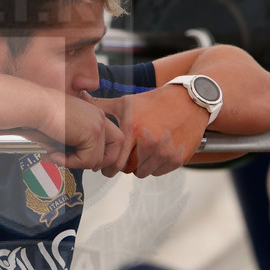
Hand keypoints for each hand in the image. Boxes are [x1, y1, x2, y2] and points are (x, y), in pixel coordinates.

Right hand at [32, 92, 124, 170]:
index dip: (105, 152)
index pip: (112, 137)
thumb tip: (87, 164)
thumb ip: (77, 144)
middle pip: (117, 146)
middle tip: (82, 165)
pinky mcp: (92, 133)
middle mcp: (99, 117)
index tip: (91, 162)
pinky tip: (54, 153)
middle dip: (102, 161)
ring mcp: (98, 125)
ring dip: (75, 163)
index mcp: (94, 114)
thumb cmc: (42, 115)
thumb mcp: (64, 131)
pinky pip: (86, 161)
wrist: (35, 106)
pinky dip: (69, 162)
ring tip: (56, 155)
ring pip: (97, 159)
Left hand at [83, 87, 207, 177]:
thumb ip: (101, 105)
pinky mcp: (178, 158)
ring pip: (142, 172)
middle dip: (122, 165)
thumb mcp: (126, 102)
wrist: (189, 100)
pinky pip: (158, 172)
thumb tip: (80, 97)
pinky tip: (155, 152)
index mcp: (133, 128)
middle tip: (123, 158)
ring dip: (139, 166)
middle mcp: (149, 142)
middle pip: (127, 169)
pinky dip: (154, 166)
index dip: (108, 165)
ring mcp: (165, 152)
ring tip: (140, 152)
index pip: (114, 160)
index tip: (105, 166)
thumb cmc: (154, 102)